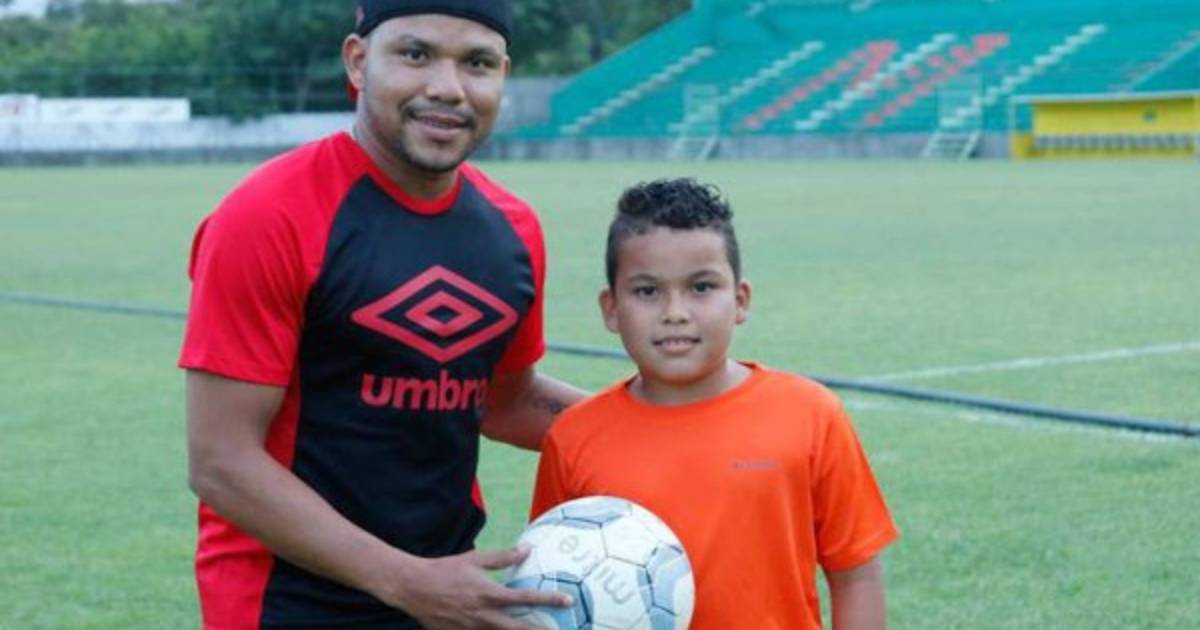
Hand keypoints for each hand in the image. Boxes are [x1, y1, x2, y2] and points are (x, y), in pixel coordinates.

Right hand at [389, 547, 572, 629]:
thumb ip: (503, 557)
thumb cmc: (445, 570)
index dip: (548, 600)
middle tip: (559, 629)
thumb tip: (527, 550)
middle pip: (519, 629)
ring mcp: (471, 629)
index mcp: (489, 594)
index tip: (567, 600)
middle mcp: (483, 615)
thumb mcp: (475, 559)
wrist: (412, 587)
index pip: (525, 598)